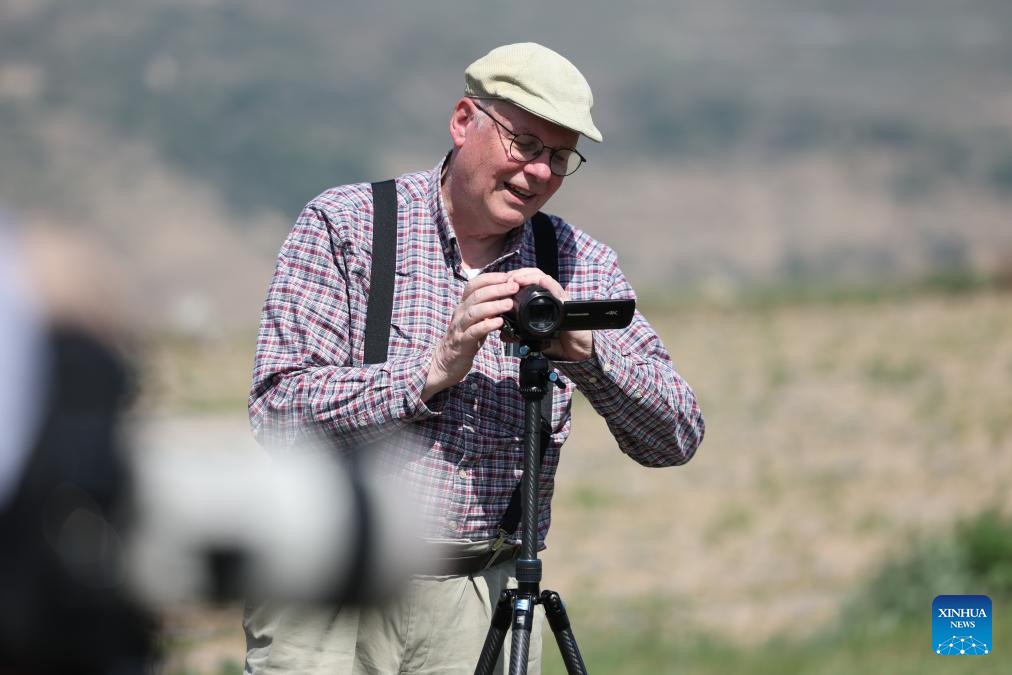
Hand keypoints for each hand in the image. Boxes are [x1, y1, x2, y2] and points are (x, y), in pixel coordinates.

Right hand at [422, 273, 517, 400]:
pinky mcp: (462, 342)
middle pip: (476, 295)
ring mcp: (459, 327)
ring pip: (474, 312)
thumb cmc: (465, 339)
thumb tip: (508, 297)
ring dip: (493, 306)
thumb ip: (488, 309)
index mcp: (464, 305)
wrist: (446, 362)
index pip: (474, 285)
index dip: (490, 278)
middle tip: (514, 287)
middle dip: (496, 289)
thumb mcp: (476, 320)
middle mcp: (460, 313)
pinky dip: (486, 325)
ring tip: (509, 304)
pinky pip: (473, 331)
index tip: (508, 276)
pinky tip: (499, 323)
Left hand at [506, 268, 592, 361]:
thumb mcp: (534, 336)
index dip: (515, 277)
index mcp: (542, 299)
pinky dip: (550, 285)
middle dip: (520, 274)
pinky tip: (542, 281)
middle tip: (508, 278)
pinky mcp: (567, 305)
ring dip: (530, 276)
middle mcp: (551, 295)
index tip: (502, 281)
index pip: (528, 280)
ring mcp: (559, 298)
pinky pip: (559, 292)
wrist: (575, 350)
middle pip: (535, 275)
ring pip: (545, 279)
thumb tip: (503, 334)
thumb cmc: (557, 340)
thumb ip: (520, 334)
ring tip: (518, 279)